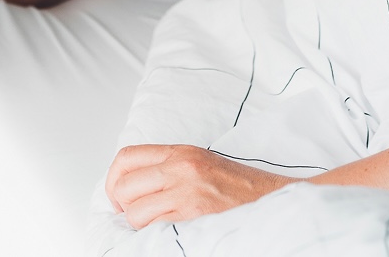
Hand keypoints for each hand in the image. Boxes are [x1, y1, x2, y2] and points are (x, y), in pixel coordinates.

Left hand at [104, 144, 293, 227]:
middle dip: (122, 205)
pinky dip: (155, 235)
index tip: (118, 195)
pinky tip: (167, 233)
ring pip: (135, 212)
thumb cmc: (242, 187)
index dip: (114, 179)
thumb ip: (170, 167)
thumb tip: (135, 184)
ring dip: (140, 224)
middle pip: (125, 185)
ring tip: (156, 225)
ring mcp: (187, 193)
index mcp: (182, 153)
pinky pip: (156, 229)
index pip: (127, 157)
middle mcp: (181, 168)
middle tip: (133, 214)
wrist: (274, 199)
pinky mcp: (195, 218)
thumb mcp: (203, 162)